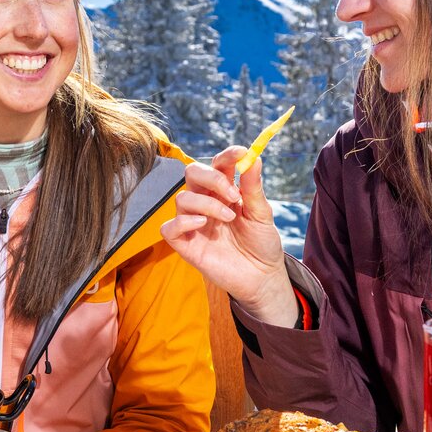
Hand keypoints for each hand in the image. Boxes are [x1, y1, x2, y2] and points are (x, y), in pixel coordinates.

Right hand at [159, 146, 297, 324]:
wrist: (262, 277)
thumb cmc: (262, 244)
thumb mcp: (262, 215)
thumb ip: (253, 188)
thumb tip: (253, 158)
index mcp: (225, 192)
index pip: (217, 165)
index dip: (226, 155)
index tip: (241, 153)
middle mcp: (206, 203)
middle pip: (192, 173)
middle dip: (211, 177)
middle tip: (233, 194)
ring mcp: (194, 223)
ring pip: (182, 198)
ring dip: (207, 204)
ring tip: (229, 218)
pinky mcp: (186, 245)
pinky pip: (169, 227)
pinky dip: (183, 222)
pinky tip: (203, 224)